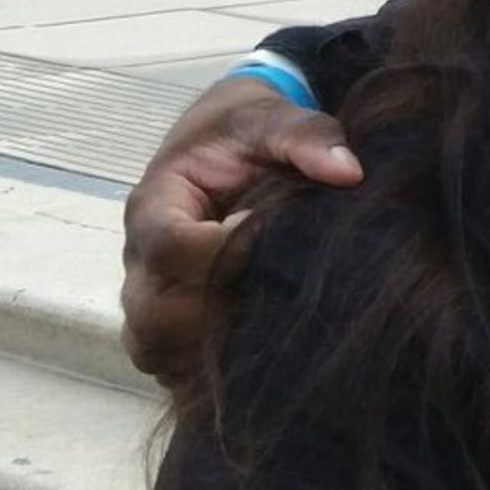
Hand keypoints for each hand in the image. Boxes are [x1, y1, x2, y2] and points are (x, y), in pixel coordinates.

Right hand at [119, 76, 362, 379]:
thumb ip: (305, 135)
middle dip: (210, 315)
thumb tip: (348, 171)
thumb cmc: (243, 133)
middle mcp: (142, 259)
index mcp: (156, 203)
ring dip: (204, 352)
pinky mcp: (168, 323)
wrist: (222, 149)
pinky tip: (255, 359)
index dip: (220, 253)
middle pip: (151, 312)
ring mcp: (150, 296)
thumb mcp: (271, 117)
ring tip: (268, 334)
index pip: (167, 245)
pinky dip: (203, 372)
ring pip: (153, 346)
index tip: (267, 236)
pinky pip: (168, 365)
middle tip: (275, 298)